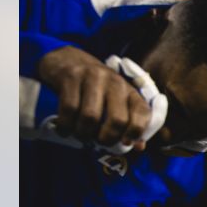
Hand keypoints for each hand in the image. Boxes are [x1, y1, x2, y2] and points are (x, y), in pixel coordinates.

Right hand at [36, 46, 163, 151]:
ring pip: (90, 117)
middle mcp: (115, 82)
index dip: (135, 133)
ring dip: (83, 133)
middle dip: (107, 138)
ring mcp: (93, 77)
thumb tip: (139, 147)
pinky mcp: (71, 76)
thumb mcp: (116, 102)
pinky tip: (64, 129)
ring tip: (80, 135)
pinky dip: (65, 125)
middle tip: (98, 142)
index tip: (124, 143)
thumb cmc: (97, 89)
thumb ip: (129, 124)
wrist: (69, 60)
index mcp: (130, 91)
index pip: (142, 114)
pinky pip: (69, 109)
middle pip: (117, 120)